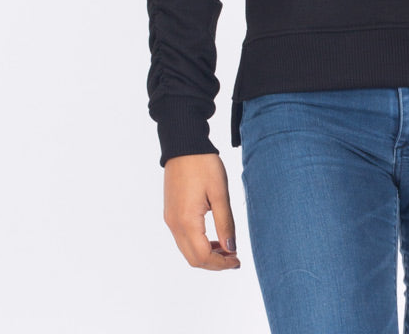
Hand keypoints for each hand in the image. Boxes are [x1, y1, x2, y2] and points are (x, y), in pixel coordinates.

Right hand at [163, 153, 240, 269]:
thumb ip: (225, 223)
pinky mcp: (170, 213)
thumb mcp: (220, 193)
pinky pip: (183, 238)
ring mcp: (170, 219)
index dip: (221, 264)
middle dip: (214, 263)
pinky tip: (213, 237)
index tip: (238, 261)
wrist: (183, 145)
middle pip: (192, 259)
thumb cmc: (203, 165)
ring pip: (187, 250)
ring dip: (206, 255)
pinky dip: (198, 244)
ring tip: (227, 248)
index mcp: (187, 221)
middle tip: (234, 259)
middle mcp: (174, 224)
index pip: (202, 257)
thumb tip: (231, 248)